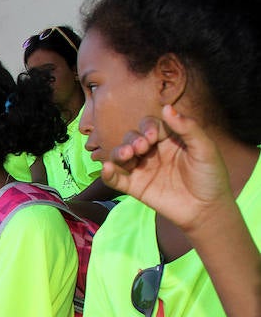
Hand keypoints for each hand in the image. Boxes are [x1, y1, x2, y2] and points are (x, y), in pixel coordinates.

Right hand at [101, 105, 233, 233]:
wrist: (206, 209)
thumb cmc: (209, 177)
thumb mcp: (205, 149)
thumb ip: (188, 128)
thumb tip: (167, 107)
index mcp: (169, 139)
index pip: (151, 126)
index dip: (148, 128)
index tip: (153, 137)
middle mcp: (152, 152)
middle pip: (133, 137)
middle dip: (133, 140)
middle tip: (141, 147)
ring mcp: (142, 169)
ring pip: (120, 155)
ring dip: (118, 152)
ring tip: (126, 155)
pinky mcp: (135, 187)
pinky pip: (115, 179)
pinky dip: (108, 174)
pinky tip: (107, 169)